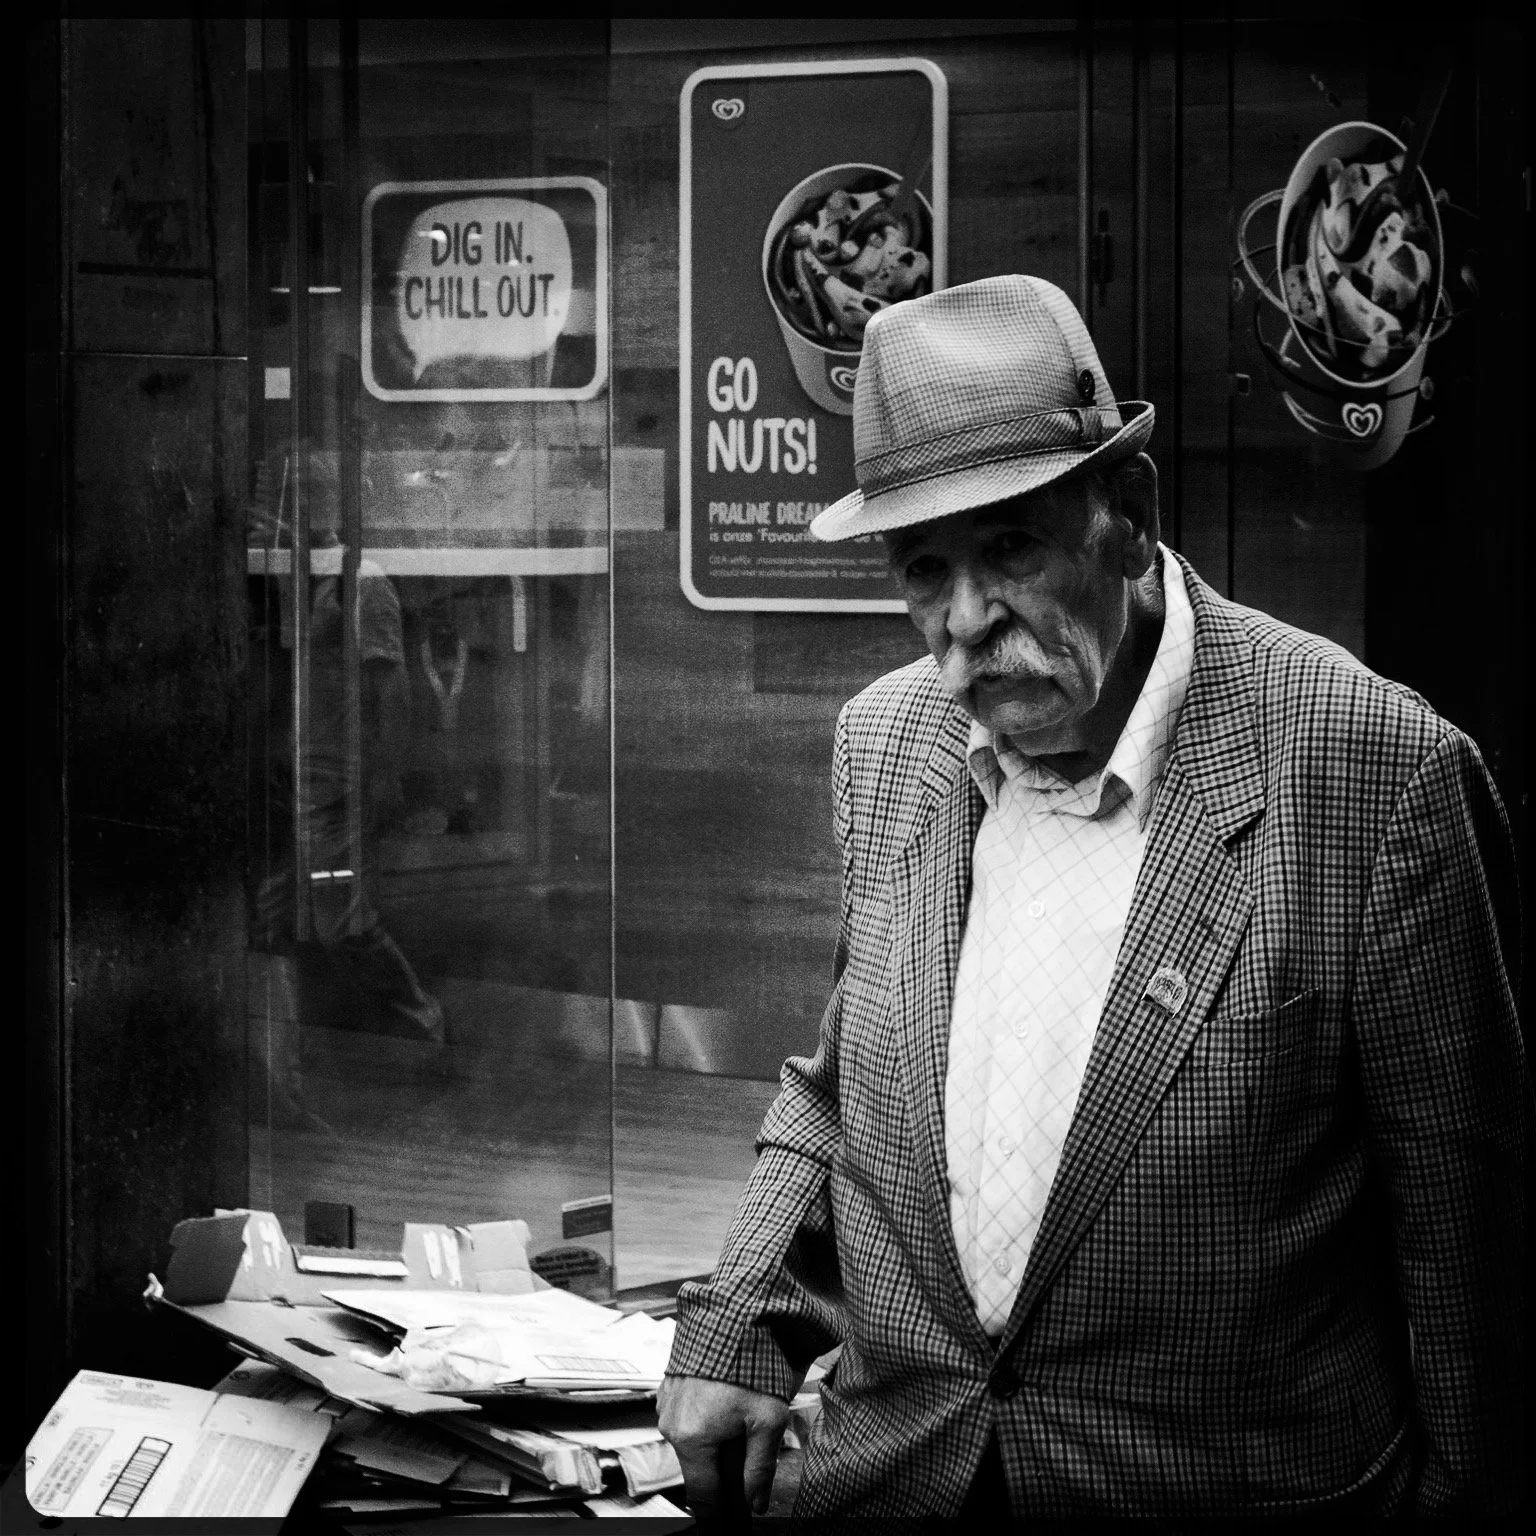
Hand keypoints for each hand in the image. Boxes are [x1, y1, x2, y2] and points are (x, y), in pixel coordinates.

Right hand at [656, 1373, 789, 1518]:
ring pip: (692, 1442)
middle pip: (699, 1468)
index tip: (727, 1532)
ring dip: (714, 1445)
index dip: (717, 1521)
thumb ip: (761, 1466)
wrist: (727, 1315)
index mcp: (692, 1438)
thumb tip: (756, 1502)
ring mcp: (667, 1406)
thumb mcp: (768, 1417)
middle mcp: (672, 1425)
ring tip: (740, 1428)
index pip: (704, 1497)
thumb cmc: (748, 1360)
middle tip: (745, 1476)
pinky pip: (686, 1418)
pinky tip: (726, 1408)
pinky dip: (705, 1422)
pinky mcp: (670, 1390)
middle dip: (722, 1475)